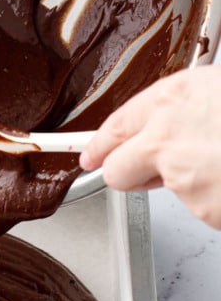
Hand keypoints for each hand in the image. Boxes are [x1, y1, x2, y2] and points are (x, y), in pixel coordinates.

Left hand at [79, 66, 220, 227]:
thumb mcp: (220, 91)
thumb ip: (191, 109)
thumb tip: (175, 124)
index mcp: (174, 96)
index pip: (117, 123)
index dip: (102, 142)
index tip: (92, 153)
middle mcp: (166, 135)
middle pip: (117, 169)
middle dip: (126, 174)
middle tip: (145, 174)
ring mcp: (181, 177)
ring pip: (168, 190)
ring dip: (190, 184)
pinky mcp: (202, 209)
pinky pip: (204, 208)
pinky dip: (218, 200)